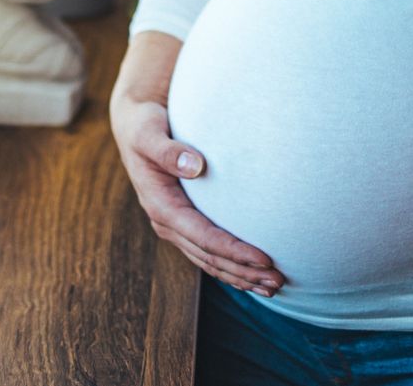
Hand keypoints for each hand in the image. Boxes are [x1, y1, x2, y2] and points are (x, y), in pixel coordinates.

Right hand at [109, 88, 287, 296]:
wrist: (133, 124)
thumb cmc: (144, 125)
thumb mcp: (148, 133)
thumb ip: (168, 151)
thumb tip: (195, 166)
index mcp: (160, 205)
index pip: (203, 237)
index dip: (234, 251)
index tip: (264, 259)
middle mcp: (166, 222)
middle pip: (209, 257)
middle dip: (243, 272)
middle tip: (278, 281)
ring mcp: (174, 225)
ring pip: (210, 261)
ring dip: (240, 276)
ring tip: (272, 287)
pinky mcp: (183, 222)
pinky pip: (208, 252)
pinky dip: (231, 266)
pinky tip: (252, 274)